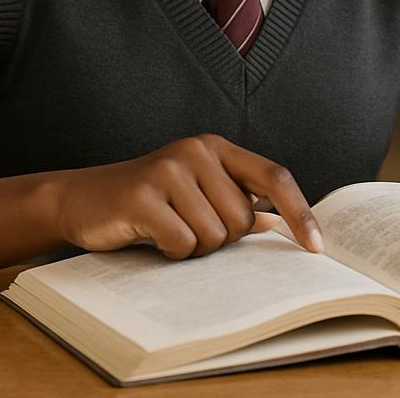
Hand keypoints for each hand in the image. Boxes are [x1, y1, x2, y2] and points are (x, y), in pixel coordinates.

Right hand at [54, 134, 322, 258]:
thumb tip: (279, 226)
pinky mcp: (143, 195)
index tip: (317, 247)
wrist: (82, 199)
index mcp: (216, 148)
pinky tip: (151, 236)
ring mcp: (169, 169)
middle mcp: (196, 151)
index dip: (300, 212)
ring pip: (214, 236)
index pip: (274, 176)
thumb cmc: (149, 202)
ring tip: (166, 229)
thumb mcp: (195, 193)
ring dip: (193, 248)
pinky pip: (181, 243)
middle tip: (187, 226)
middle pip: (242, 220)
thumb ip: (234, 201)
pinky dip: (171, 252)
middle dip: (220, 238)